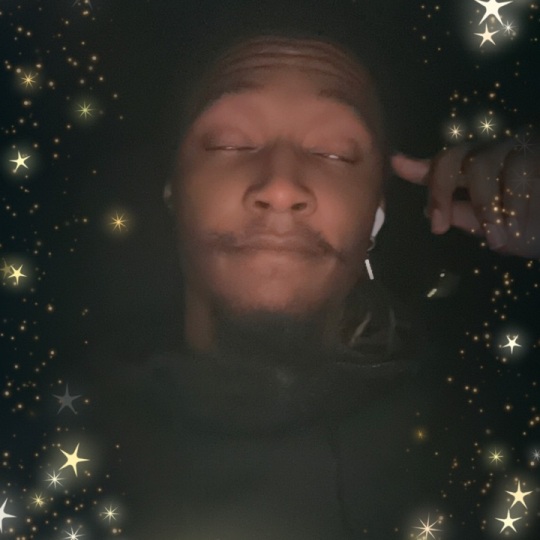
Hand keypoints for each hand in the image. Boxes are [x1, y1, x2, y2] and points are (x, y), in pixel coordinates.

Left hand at [391, 137, 539, 258]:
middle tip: (440, 226)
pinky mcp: (535, 154)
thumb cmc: (533, 228)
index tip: (395, 162)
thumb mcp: (492, 229)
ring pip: (482, 166)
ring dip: (486, 207)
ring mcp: (517, 153)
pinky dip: (511, 202)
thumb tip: (430, 210)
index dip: (419, 165)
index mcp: (478, 175)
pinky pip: (515, 171)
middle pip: (455, 160)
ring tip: (499, 240)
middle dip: (441, 191)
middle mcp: (494, 158)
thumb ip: (462, 215)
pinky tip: (515, 223)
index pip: (445, 165)